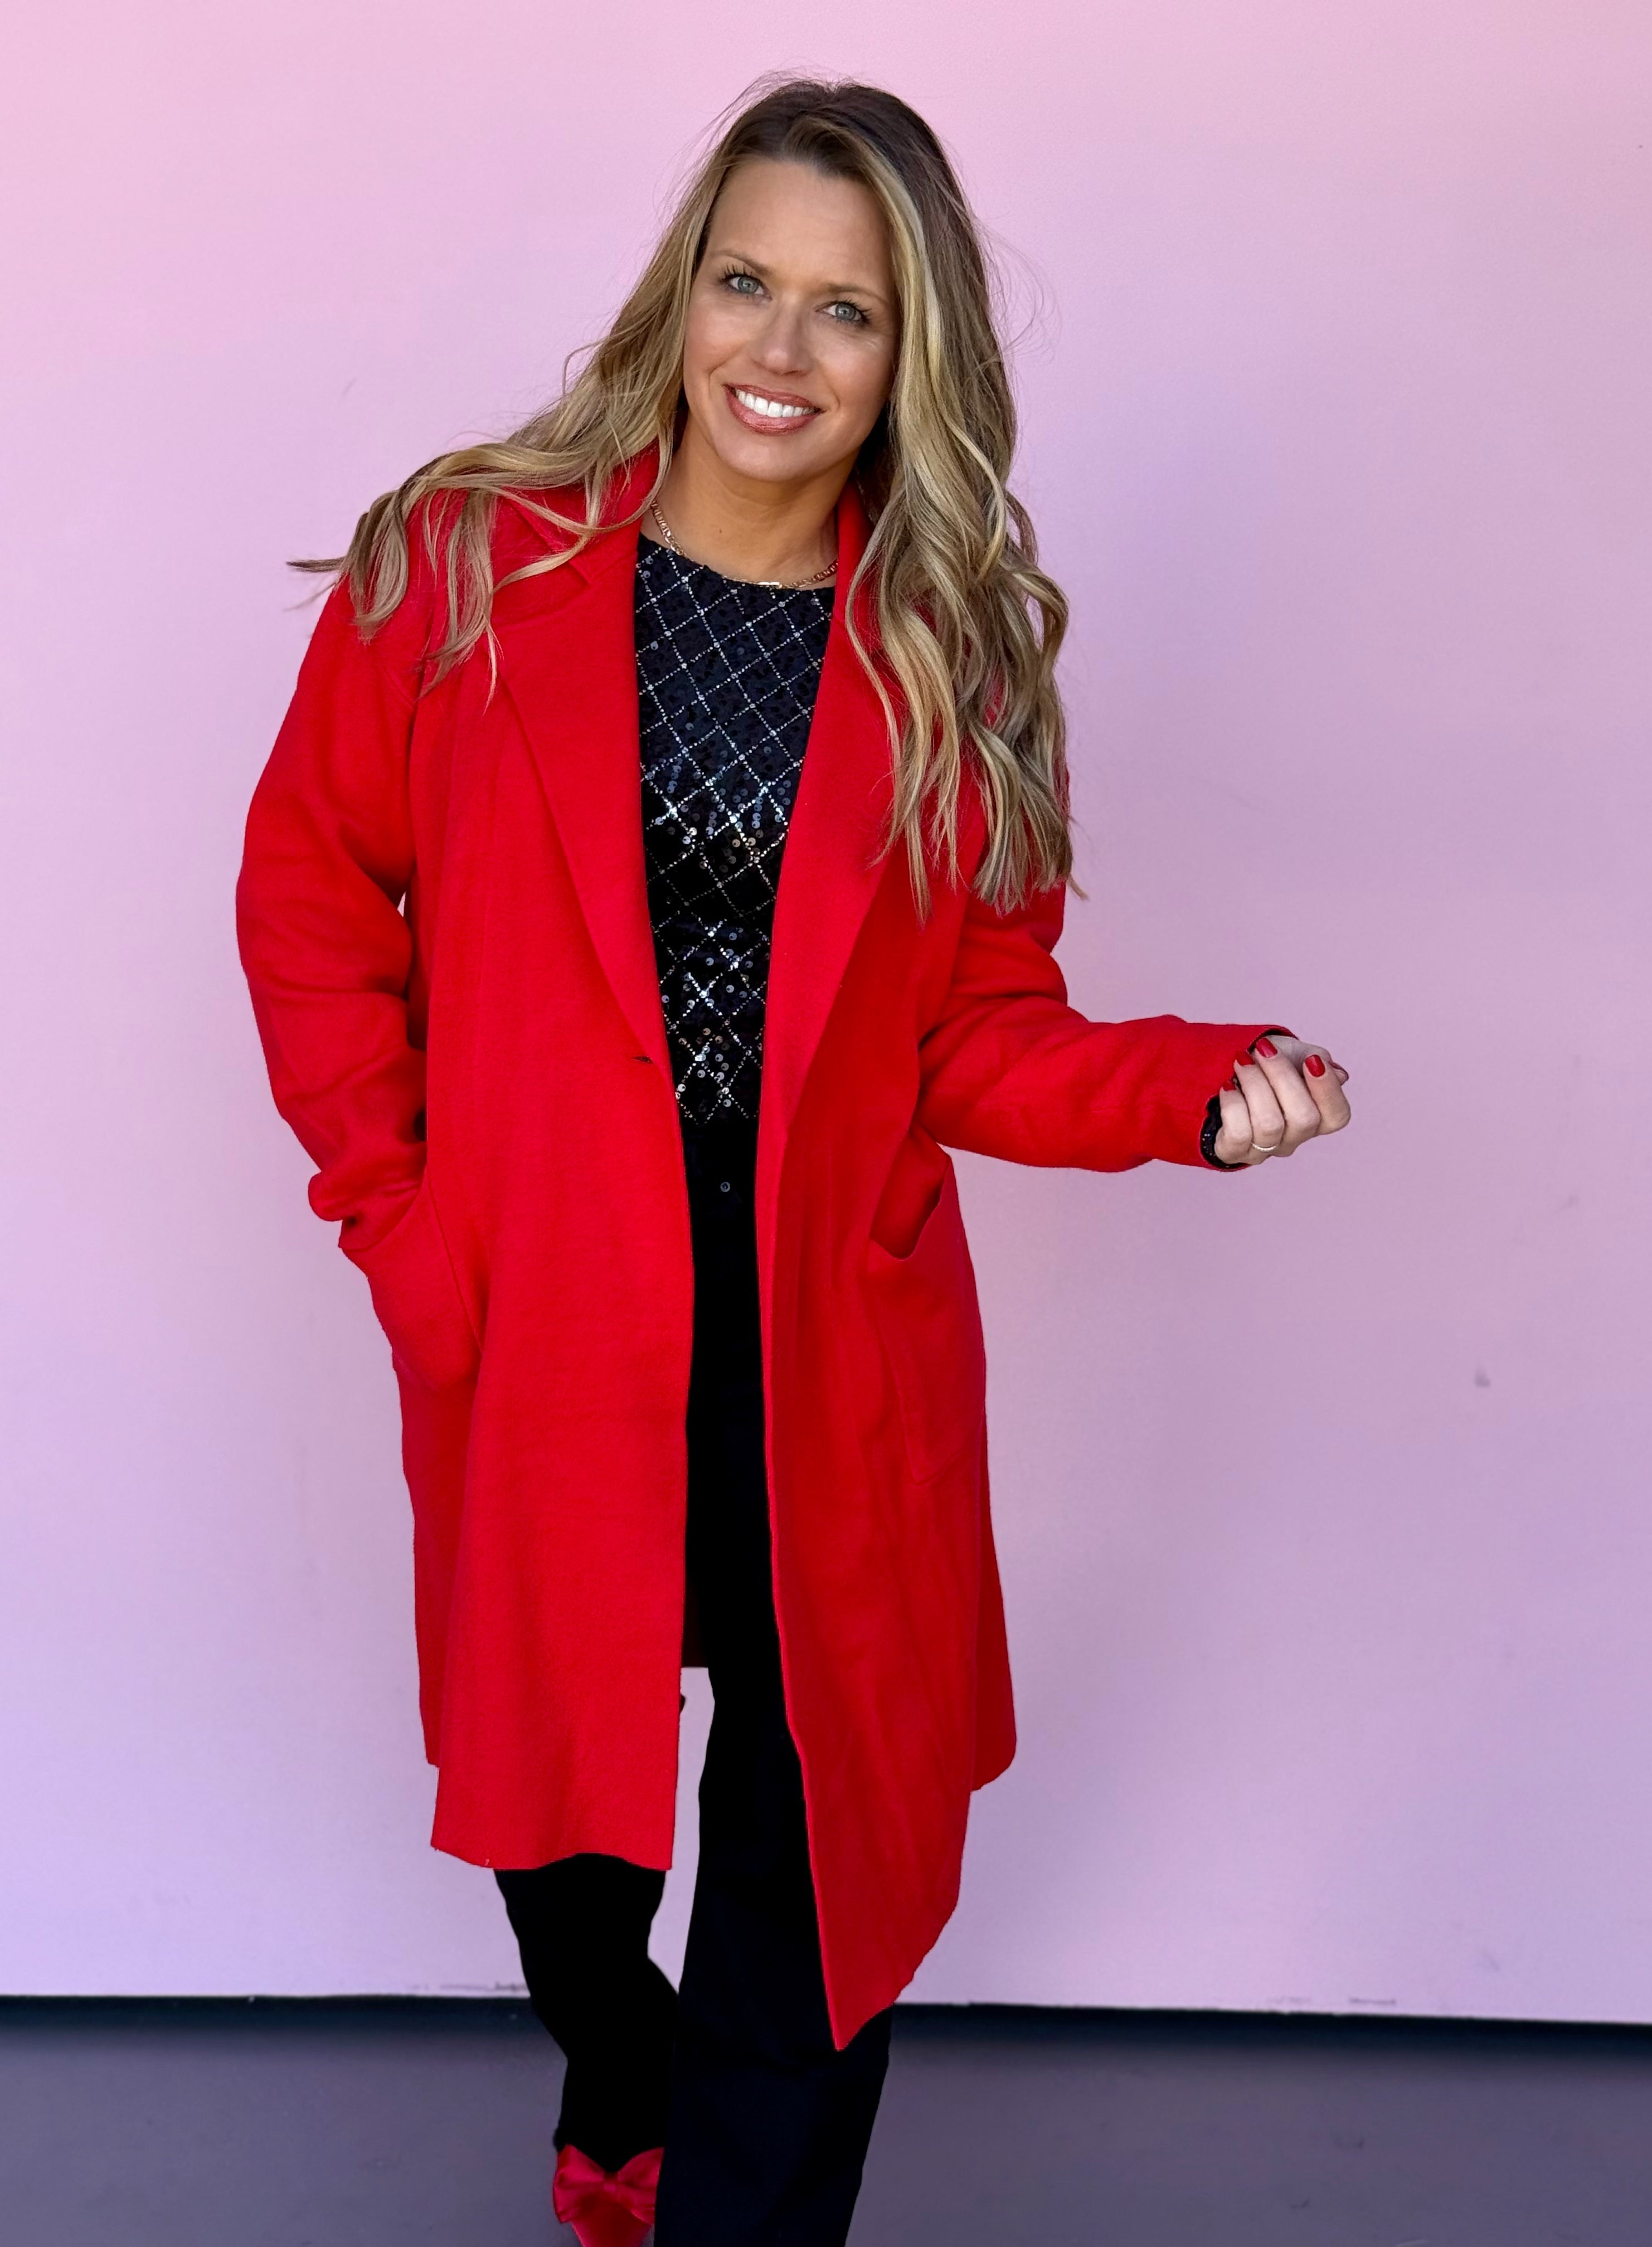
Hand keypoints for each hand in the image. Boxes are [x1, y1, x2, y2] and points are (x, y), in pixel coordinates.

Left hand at [1213, 1034, 1350, 1166]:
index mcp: (1316, 1117)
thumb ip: (1318, 1059)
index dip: (1328, 1089)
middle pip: (1304, 1118)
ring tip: (1241, 1061)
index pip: (1338, 1116)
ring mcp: (1265, 1149)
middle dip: (1282, 1075)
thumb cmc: (1262, 1067)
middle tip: (1263, 1050)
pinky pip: (1239, 1134)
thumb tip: (1338, 1075)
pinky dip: (1233, 1103)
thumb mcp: (1292, 1053)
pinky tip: (1228, 1086)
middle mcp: (1294, 1138)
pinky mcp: (1234, 1152)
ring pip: (1270, 1125)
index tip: (1311, 1060)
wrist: (1218, 1074)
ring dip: (1253, 1083)